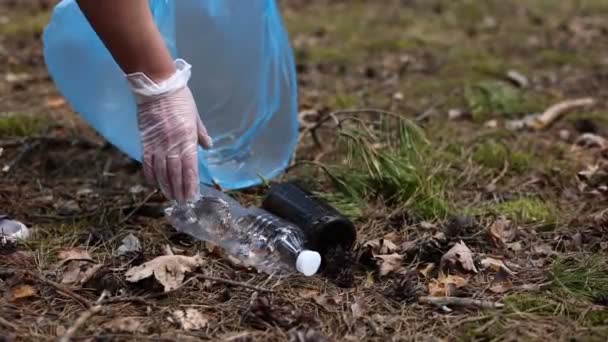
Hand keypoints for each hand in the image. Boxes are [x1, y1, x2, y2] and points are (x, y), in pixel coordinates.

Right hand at [127, 59, 211, 202]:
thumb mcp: (195, 117)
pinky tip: (154, 183)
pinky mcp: (145, 141)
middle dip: (180, 190)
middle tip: (183, 203)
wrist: (157, 87)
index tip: (192, 196)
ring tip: (171, 197)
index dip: (191, 184)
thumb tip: (208, 146)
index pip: (190, 168)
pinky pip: (148, 162)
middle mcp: (173, 145)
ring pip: (162, 171)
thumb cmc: (180, 99)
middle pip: (176, 173)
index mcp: (187, 139)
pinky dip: (150, 174)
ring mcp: (158, 144)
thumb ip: (201, 134)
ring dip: (166, 186)